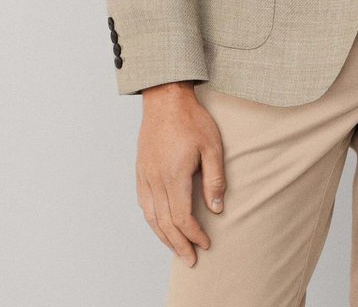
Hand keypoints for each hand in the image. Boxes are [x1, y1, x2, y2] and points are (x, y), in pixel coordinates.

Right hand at [136, 81, 226, 266]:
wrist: (166, 99)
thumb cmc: (191, 119)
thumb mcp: (212, 146)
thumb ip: (215, 179)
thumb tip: (217, 208)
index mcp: (174, 175)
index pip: (181, 217)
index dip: (194, 234)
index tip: (206, 243)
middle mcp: (155, 180)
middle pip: (164, 223)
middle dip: (179, 244)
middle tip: (191, 259)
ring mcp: (145, 175)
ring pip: (151, 216)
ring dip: (164, 237)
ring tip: (177, 249)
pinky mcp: (141, 170)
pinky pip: (143, 203)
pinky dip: (152, 220)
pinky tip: (160, 225)